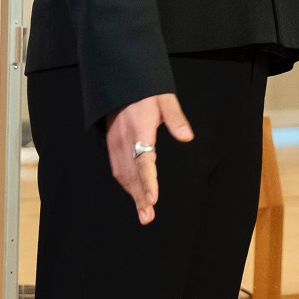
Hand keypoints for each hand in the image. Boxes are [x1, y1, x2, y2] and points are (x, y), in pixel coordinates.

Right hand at [105, 93, 192, 223]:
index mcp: (139, 128)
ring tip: (143, 212)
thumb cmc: (146, 90)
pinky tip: (133, 193)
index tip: (152, 199)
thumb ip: (175, 118)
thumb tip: (187, 137)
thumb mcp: (164, 97)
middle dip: (139, 197)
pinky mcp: (111, 143)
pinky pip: (116, 168)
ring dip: (132, 194)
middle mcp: (125, 139)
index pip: (144, 160)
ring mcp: (116, 142)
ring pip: (123, 173)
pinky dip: (125, 183)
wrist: (119, 81)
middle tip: (147, 217)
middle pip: (132, 173)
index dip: (147, 181)